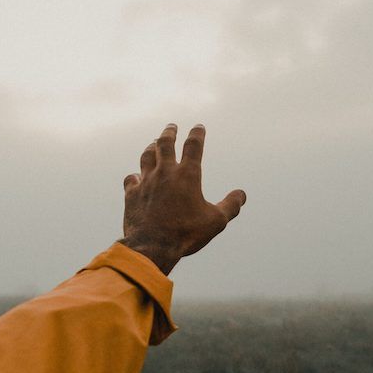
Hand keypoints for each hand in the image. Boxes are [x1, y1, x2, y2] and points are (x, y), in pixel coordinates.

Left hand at [120, 123, 245, 274]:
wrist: (152, 246)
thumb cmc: (186, 234)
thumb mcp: (216, 221)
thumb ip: (231, 206)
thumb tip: (242, 194)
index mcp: (188, 175)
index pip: (194, 146)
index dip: (197, 134)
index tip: (199, 127)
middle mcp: (165, 172)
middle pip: (165, 143)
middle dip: (169, 132)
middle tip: (172, 126)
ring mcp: (146, 182)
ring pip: (146, 156)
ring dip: (151, 147)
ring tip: (153, 143)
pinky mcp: (131, 194)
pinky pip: (131, 179)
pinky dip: (134, 175)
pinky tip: (135, 176)